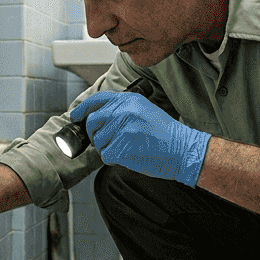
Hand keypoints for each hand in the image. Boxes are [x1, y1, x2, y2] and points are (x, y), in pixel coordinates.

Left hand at [68, 91, 210, 186]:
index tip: (76, 116)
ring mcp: (122, 129)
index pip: (98, 100)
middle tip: (108, 141)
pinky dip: (114, 159)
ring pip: (99, 141)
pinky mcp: (122, 146)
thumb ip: (123, 110)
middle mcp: (124, 111)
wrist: (183, 149)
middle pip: (93, 122)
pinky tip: (128, 156)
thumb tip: (99, 117)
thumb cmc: (166, 134)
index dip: (83, 109)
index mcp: (129, 101)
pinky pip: (106, 155)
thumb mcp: (145, 110)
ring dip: (108, 149)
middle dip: (96, 135)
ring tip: (127, 148)